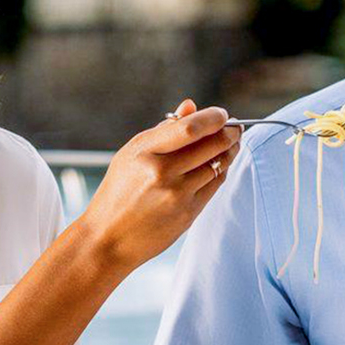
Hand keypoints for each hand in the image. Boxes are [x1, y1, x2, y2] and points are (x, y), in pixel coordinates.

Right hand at [75, 99, 239, 270]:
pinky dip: (222, 170)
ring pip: (218, 165)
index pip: (190, 127)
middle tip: (236, 127)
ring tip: (232, 144)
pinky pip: (215, 185)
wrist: (108, 238)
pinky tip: (221, 164)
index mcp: (144, 152)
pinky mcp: (188, 213)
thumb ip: (163, 130)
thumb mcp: (130, 154)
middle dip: (230, 133)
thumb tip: (190, 106)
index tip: (221, 115)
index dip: (213, 118)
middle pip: (211, 145)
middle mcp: (161, 172)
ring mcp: (177, 194)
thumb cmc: (118, 192)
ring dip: (230, 151)